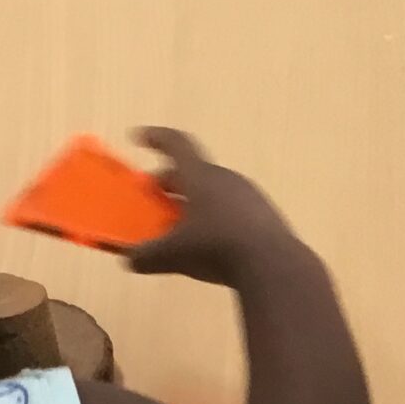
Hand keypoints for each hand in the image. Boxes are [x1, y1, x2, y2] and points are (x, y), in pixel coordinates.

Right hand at [123, 126, 295, 280]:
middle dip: (171, 181)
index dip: (156, 137)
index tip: (139, 137)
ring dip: (195, 200)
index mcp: (200, 176)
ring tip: (181, 223)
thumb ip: (146, 255)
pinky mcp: (266, 215)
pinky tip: (211, 241)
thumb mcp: (173, 255)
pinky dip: (216, 216)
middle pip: (194, 170)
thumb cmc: (215, 249)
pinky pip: (233, 208)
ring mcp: (250, 196)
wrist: (273, 266)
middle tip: (155, 195)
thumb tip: (130, 260)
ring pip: (215, 190)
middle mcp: (226, 178)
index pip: (176, 144)